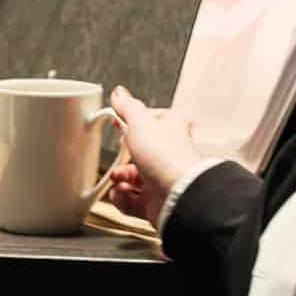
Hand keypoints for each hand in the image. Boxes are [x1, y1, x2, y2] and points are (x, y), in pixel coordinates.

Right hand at [104, 85, 202, 227]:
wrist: (179, 195)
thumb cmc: (167, 157)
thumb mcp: (141, 122)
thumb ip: (128, 107)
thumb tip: (119, 92)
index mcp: (170, 131)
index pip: (150, 121)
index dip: (132, 121)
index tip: (116, 121)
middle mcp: (167, 156)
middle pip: (139, 153)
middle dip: (122, 156)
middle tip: (119, 154)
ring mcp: (161, 180)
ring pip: (132, 179)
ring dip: (120, 179)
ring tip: (118, 180)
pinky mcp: (155, 203)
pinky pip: (131, 200)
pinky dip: (122, 198)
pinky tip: (122, 193)